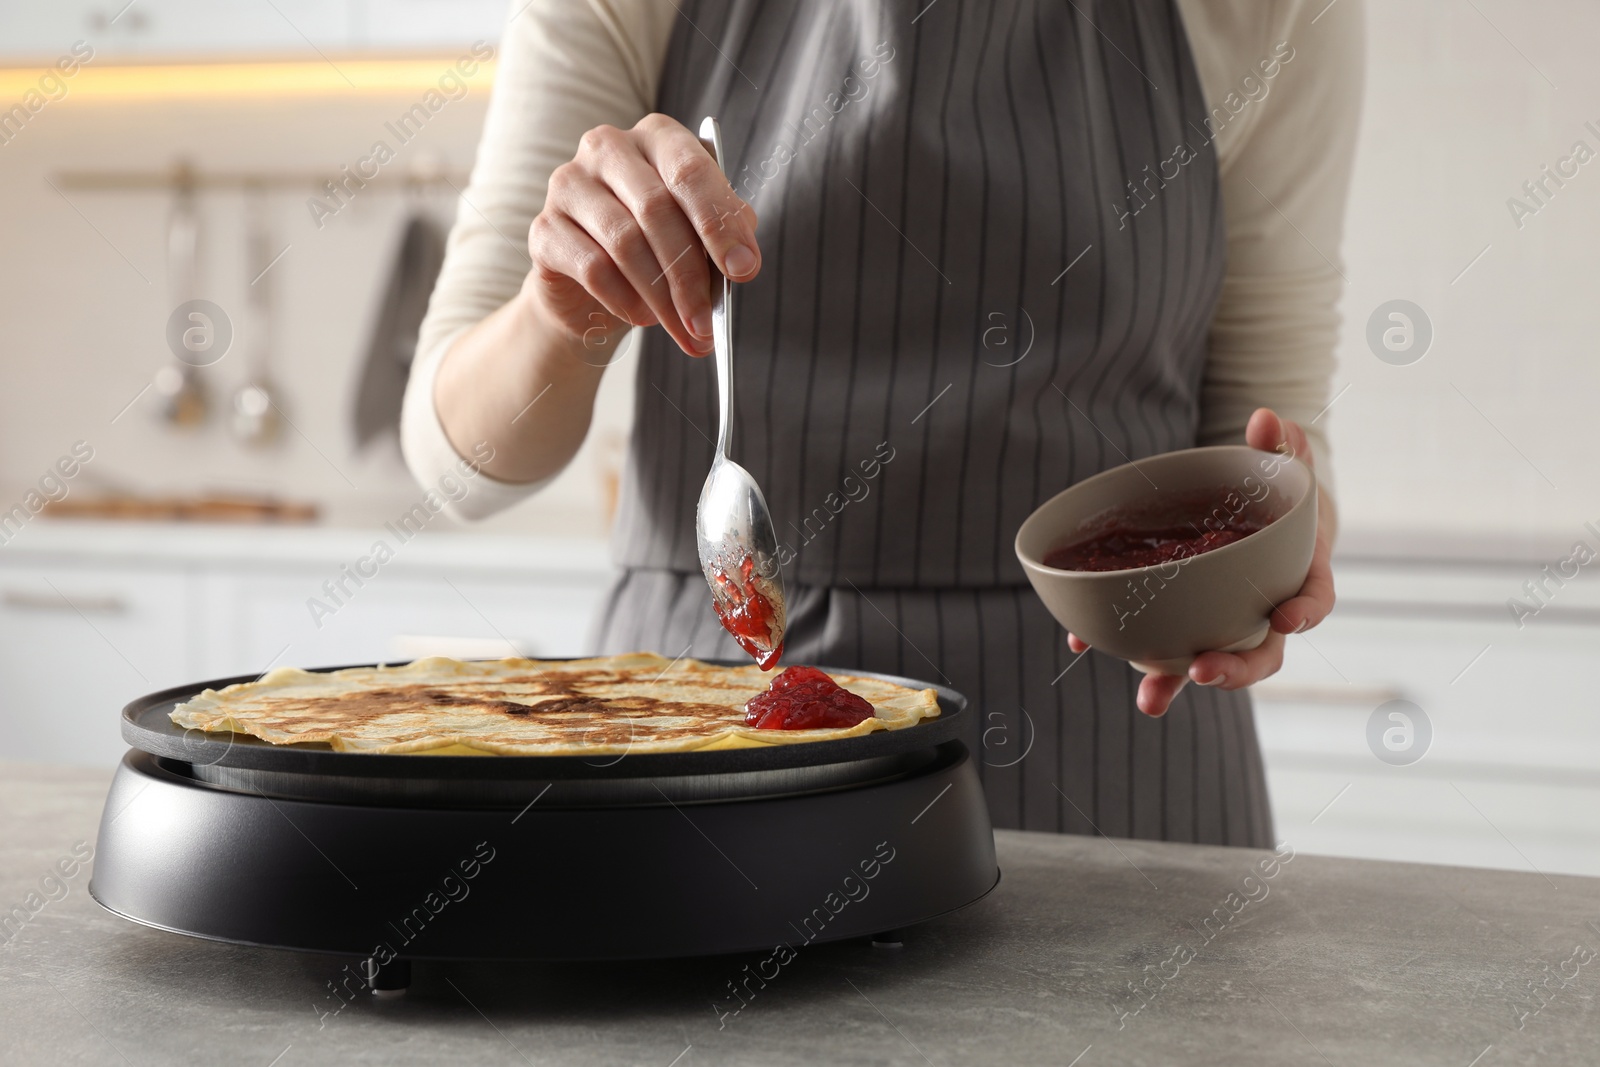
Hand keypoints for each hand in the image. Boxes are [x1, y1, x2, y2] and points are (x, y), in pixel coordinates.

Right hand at [525, 113, 760, 357]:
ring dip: (661, 298)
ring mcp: (569, 184)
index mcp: (658, 136)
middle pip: (657, 210)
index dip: (720, 224)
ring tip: (684, 330)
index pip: (691, 171)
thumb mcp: (700, 233)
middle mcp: (608, 147)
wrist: (592, 284)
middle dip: (689, 275)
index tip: (744, 270)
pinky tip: (641, 317)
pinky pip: (593, 269)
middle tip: (707, 321)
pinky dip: (625, 301)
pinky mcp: (544, 228)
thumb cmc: (657, 247)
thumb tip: (741, 260)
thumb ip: (723, 234)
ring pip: (625, 243)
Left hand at [1066, 408, 1337, 716]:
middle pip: (1260, 654)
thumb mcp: (1282, 469)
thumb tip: (1267, 417)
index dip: (1303, 613)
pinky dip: (1121, 647)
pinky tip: (1082, 647)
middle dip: (1235, 669)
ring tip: (1149, 701)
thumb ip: (1280, 444)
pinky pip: (1157, 646)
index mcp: (1298, 577)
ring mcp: (1221, 627)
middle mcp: (1262, 614)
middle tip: (1205, 671)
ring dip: (1175, 683)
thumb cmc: (1272, 500)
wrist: (1250, 524)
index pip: (1312, 601)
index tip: (1286, 618)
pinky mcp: (1182, 627)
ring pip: (1206, 664)